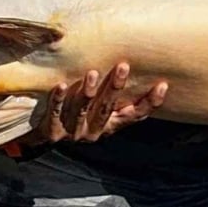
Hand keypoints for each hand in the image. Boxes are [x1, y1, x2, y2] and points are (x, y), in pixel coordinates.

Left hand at [26, 63, 167, 145]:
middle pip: (106, 108)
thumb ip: (114, 99)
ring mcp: (73, 133)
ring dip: (88, 92)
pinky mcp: (53, 131)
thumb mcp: (98, 112)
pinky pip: (55, 112)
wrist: (44, 140)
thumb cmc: (77, 118)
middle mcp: (94, 131)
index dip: (149, 103)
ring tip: (92, 72)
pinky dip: (58, 98)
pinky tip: (61, 84)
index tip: (163, 85)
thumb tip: (135, 68)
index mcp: (110, 126)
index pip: (134, 116)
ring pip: (82, 110)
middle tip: (123, 66)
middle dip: (116, 88)